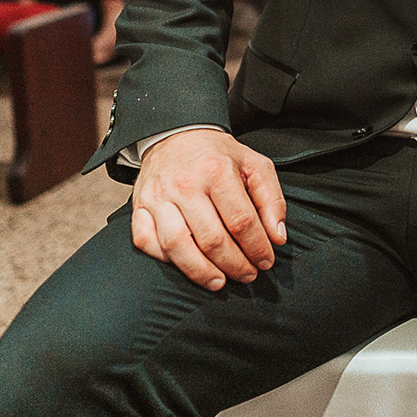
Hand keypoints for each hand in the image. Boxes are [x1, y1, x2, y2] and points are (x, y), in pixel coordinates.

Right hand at [132, 128, 286, 289]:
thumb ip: (272, 199)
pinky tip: (187, 266)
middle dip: (234, 264)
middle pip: (211, 239)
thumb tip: (278, 237)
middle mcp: (184, 184)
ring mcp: (158, 197)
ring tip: (220, 282)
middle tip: (248, 275)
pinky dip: (166, 260)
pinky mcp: (139, 206)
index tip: (266, 262)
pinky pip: (147, 242)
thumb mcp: (255, 165)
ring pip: (178, 246)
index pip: (241, 221)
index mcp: (217, 170)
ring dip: (201, 271)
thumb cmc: (219, 155)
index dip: (257, 247)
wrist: (177, 134)